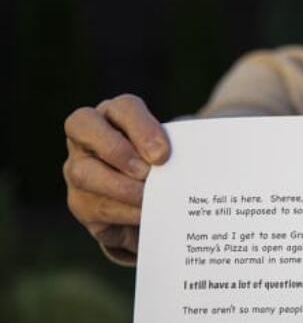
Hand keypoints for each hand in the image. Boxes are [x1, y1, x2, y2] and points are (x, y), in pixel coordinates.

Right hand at [63, 94, 169, 259]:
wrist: (162, 208)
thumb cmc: (170, 170)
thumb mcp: (178, 155)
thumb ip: (183, 149)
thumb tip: (203, 154)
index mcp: (116, 116)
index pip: (123, 107)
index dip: (141, 128)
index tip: (163, 154)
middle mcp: (89, 137)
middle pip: (82, 125)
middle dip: (116, 149)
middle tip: (146, 172)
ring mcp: (78, 169)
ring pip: (83, 172)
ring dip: (121, 187)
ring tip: (149, 199)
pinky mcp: (81, 204)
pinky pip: (97, 207)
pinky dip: (125, 212)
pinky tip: (147, 216)